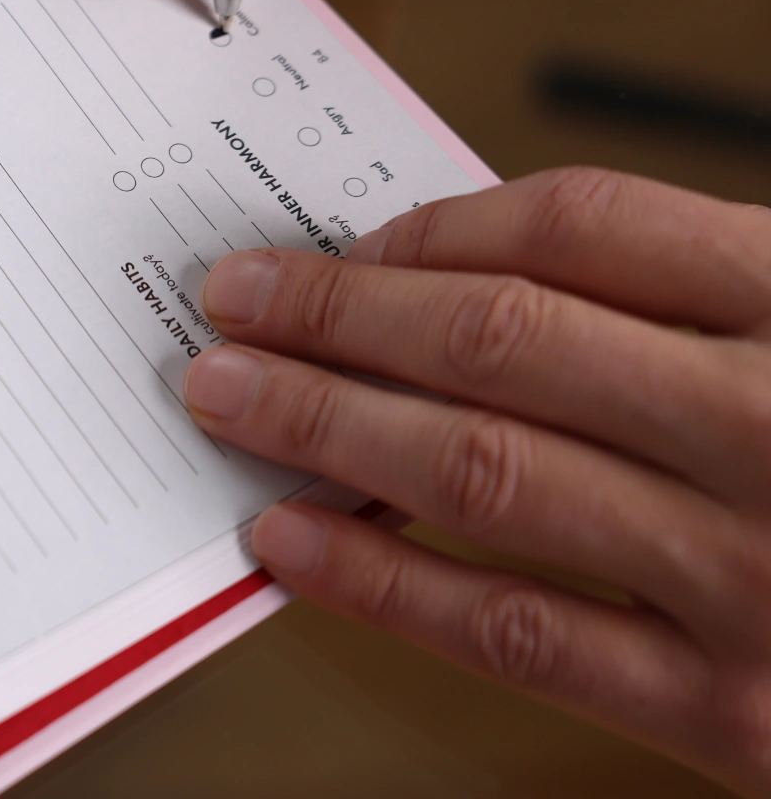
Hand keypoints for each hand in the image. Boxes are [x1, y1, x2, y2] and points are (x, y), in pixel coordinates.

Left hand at [181, 168, 770, 793]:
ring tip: (223, 395)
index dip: (433, 230)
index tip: (339, 246)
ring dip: (324, 425)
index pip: (584, 229)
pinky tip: (287, 539)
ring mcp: (755, 573)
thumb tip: (471, 279)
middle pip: (503, 342)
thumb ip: (699, 304)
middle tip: (228, 300)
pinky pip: (515, 632)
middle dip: (337, 317)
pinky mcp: (735, 711)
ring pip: (485, 472)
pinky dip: (380, 580)